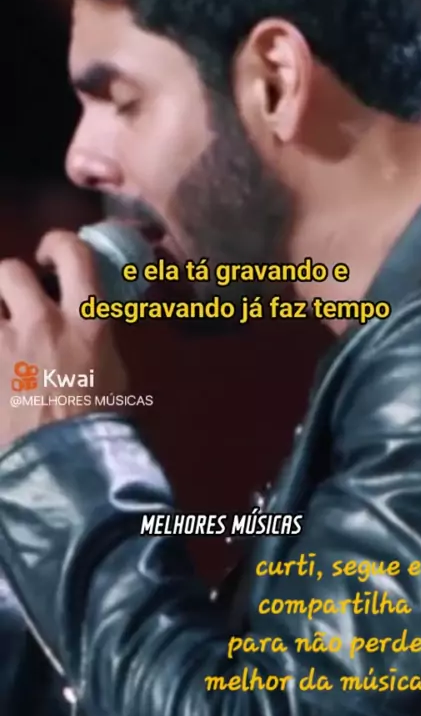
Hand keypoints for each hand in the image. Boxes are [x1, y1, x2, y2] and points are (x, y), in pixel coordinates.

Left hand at [0, 230, 126, 447]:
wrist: (68, 471)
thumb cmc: (101, 428)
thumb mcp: (114, 376)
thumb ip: (95, 341)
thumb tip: (85, 325)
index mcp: (86, 324)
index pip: (74, 256)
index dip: (59, 244)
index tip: (50, 257)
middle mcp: (42, 325)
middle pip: (10, 271)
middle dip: (7, 281)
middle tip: (12, 299)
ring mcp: (4, 347)